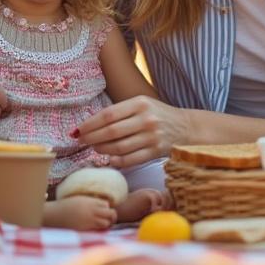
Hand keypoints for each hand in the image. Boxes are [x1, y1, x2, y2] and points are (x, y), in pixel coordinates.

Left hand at [73, 96, 187, 167]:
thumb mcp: (142, 105)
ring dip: (102, 150)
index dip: (90, 124)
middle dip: (91, 138)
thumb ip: (120, 112)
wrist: (186, 127)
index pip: (108, 114)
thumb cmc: (157, 115)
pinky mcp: (156, 152)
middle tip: (81, 141)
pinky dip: (117, 161)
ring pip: (119, 147)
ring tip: (94, 148)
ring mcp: (152, 137)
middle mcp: (146, 119)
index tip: (78, 130)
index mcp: (140, 103)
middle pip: (111, 131)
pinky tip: (109, 159)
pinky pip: (130, 159)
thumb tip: (90, 124)